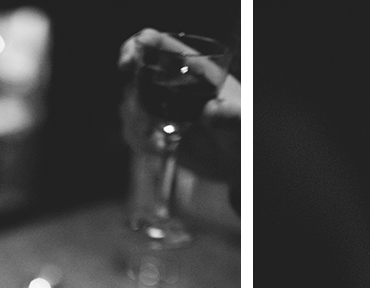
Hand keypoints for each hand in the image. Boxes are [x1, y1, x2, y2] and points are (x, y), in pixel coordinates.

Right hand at [118, 28, 241, 182]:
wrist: (236, 161)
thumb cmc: (242, 130)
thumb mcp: (241, 119)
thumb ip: (230, 115)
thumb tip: (210, 113)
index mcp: (192, 69)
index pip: (158, 44)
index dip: (136, 46)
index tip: (127, 63)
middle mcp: (172, 83)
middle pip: (135, 75)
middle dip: (134, 96)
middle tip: (148, 120)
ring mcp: (161, 107)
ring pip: (129, 104)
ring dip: (136, 122)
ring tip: (159, 140)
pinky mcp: (155, 131)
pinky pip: (132, 130)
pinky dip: (140, 140)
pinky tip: (160, 148)